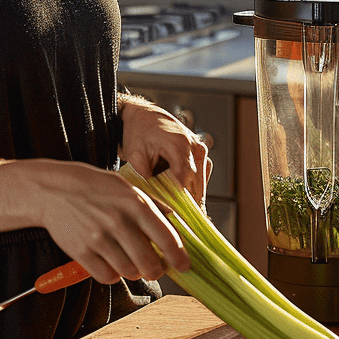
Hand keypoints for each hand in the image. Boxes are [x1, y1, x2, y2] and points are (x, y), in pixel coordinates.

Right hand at [25, 159, 190, 284]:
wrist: (54, 189)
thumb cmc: (95, 187)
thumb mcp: (127, 188)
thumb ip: (152, 206)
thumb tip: (177, 226)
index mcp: (135, 203)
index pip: (167, 238)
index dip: (179, 257)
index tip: (184, 265)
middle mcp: (118, 222)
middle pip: (149, 263)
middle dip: (156, 270)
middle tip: (155, 267)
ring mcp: (98, 238)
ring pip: (129, 272)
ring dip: (134, 271)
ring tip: (130, 260)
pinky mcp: (81, 252)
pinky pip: (107, 276)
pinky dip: (113, 274)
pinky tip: (111, 262)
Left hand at [117, 94, 210, 208]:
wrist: (143, 116)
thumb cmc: (137, 133)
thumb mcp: (135, 156)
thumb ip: (147, 181)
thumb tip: (159, 207)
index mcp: (180, 144)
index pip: (184, 182)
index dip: (176, 203)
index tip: (168, 218)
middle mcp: (196, 147)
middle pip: (196, 187)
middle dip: (183, 206)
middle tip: (170, 222)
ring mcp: (202, 150)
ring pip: (200, 186)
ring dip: (188, 200)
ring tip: (172, 210)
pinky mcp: (202, 155)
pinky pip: (200, 180)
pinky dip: (190, 191)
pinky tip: (176, 197)